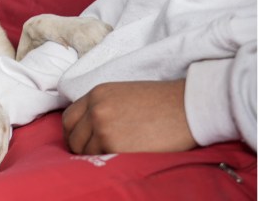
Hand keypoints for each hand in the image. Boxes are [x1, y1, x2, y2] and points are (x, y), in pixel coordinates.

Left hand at [62, 80, 197, 154]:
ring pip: (84, 152)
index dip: (74, 133)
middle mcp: (96, 108)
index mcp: (98, 93)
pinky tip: (124, 157)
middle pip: (73, 137)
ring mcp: (103, 127)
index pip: (69, 118)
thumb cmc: (164, 102)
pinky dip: (108, 162)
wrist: (188, 107)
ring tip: (115, 155)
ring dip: (96, 156)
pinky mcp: (114, 145)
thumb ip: (104, 107)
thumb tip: (90, 128)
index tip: (82, 142)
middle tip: (97, 154)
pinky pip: (100, 160)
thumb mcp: (125, 95)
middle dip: (80, 148)